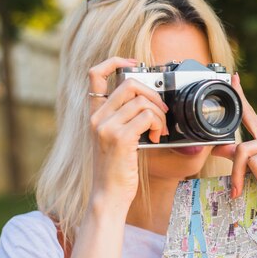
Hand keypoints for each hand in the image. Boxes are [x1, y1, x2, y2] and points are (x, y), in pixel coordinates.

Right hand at [87, 57, 169, 208]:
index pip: (95, 74)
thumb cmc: (116, 171)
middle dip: (153, 94)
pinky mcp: (119, 137)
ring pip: (141, 100)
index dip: (115, 61)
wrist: (108, 196)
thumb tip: (150, 103)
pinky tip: (156, 139)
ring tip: (159, 130)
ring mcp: (106, 126)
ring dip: (159, 114)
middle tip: (161, 111)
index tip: (134, 63)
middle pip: (129, 83)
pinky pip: (146, 116)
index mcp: (95, 115)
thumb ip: (126, 120)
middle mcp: (97, 117)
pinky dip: (158, 125)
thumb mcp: (116, 140)